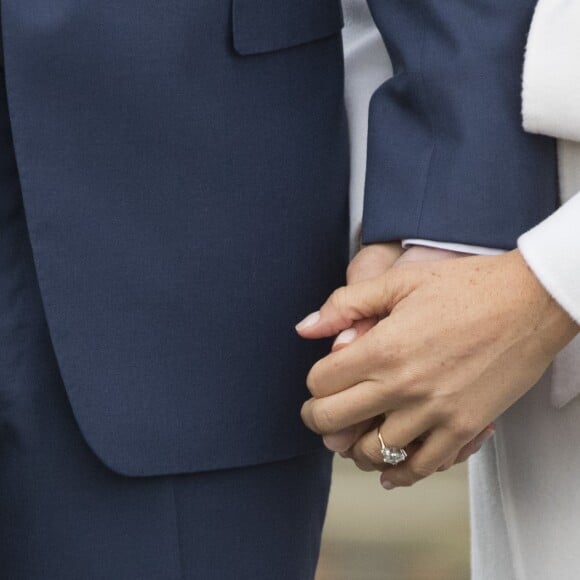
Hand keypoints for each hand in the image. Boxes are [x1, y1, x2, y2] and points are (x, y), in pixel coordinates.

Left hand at [296, 250, 577, 488]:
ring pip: (372, 452)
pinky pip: (421, 467)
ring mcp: (434, 412)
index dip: (314, 381)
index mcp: (383, 348)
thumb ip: (346, 304)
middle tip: (319, 412)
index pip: (321, 382)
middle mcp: (403, 386)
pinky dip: (398, 474)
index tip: (323, 378)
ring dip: (354, 447)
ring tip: (353, 436)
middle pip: (334, 421)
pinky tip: (388, 470)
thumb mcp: (400, 281)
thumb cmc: (467, 287)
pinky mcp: (463, 428)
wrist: (529, 302)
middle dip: (317, 417)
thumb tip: (304, 327)